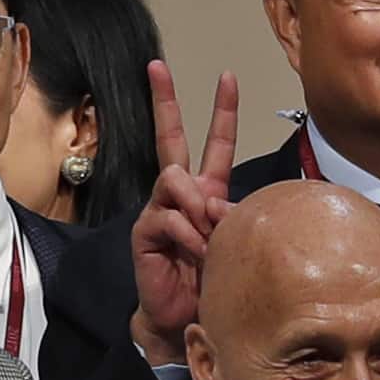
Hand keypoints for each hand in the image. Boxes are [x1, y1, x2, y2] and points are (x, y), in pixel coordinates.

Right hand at [129, 60, 238, 364]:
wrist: (186, 314)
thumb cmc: (215, 277)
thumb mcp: (234, 242)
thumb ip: (228, 215)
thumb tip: (214, 203)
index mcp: (208, 190)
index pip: (216, 143)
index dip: (222, 111)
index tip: (227, 76)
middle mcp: (180, 193)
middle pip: (172, 138)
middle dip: (165, 101)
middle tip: (157, 66)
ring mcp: (159, 208)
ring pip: (176, 179)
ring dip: (199, 208)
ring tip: (209, 239)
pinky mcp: (145, 229)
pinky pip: (171, 217)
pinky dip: (190, 235)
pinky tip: (196, 252)